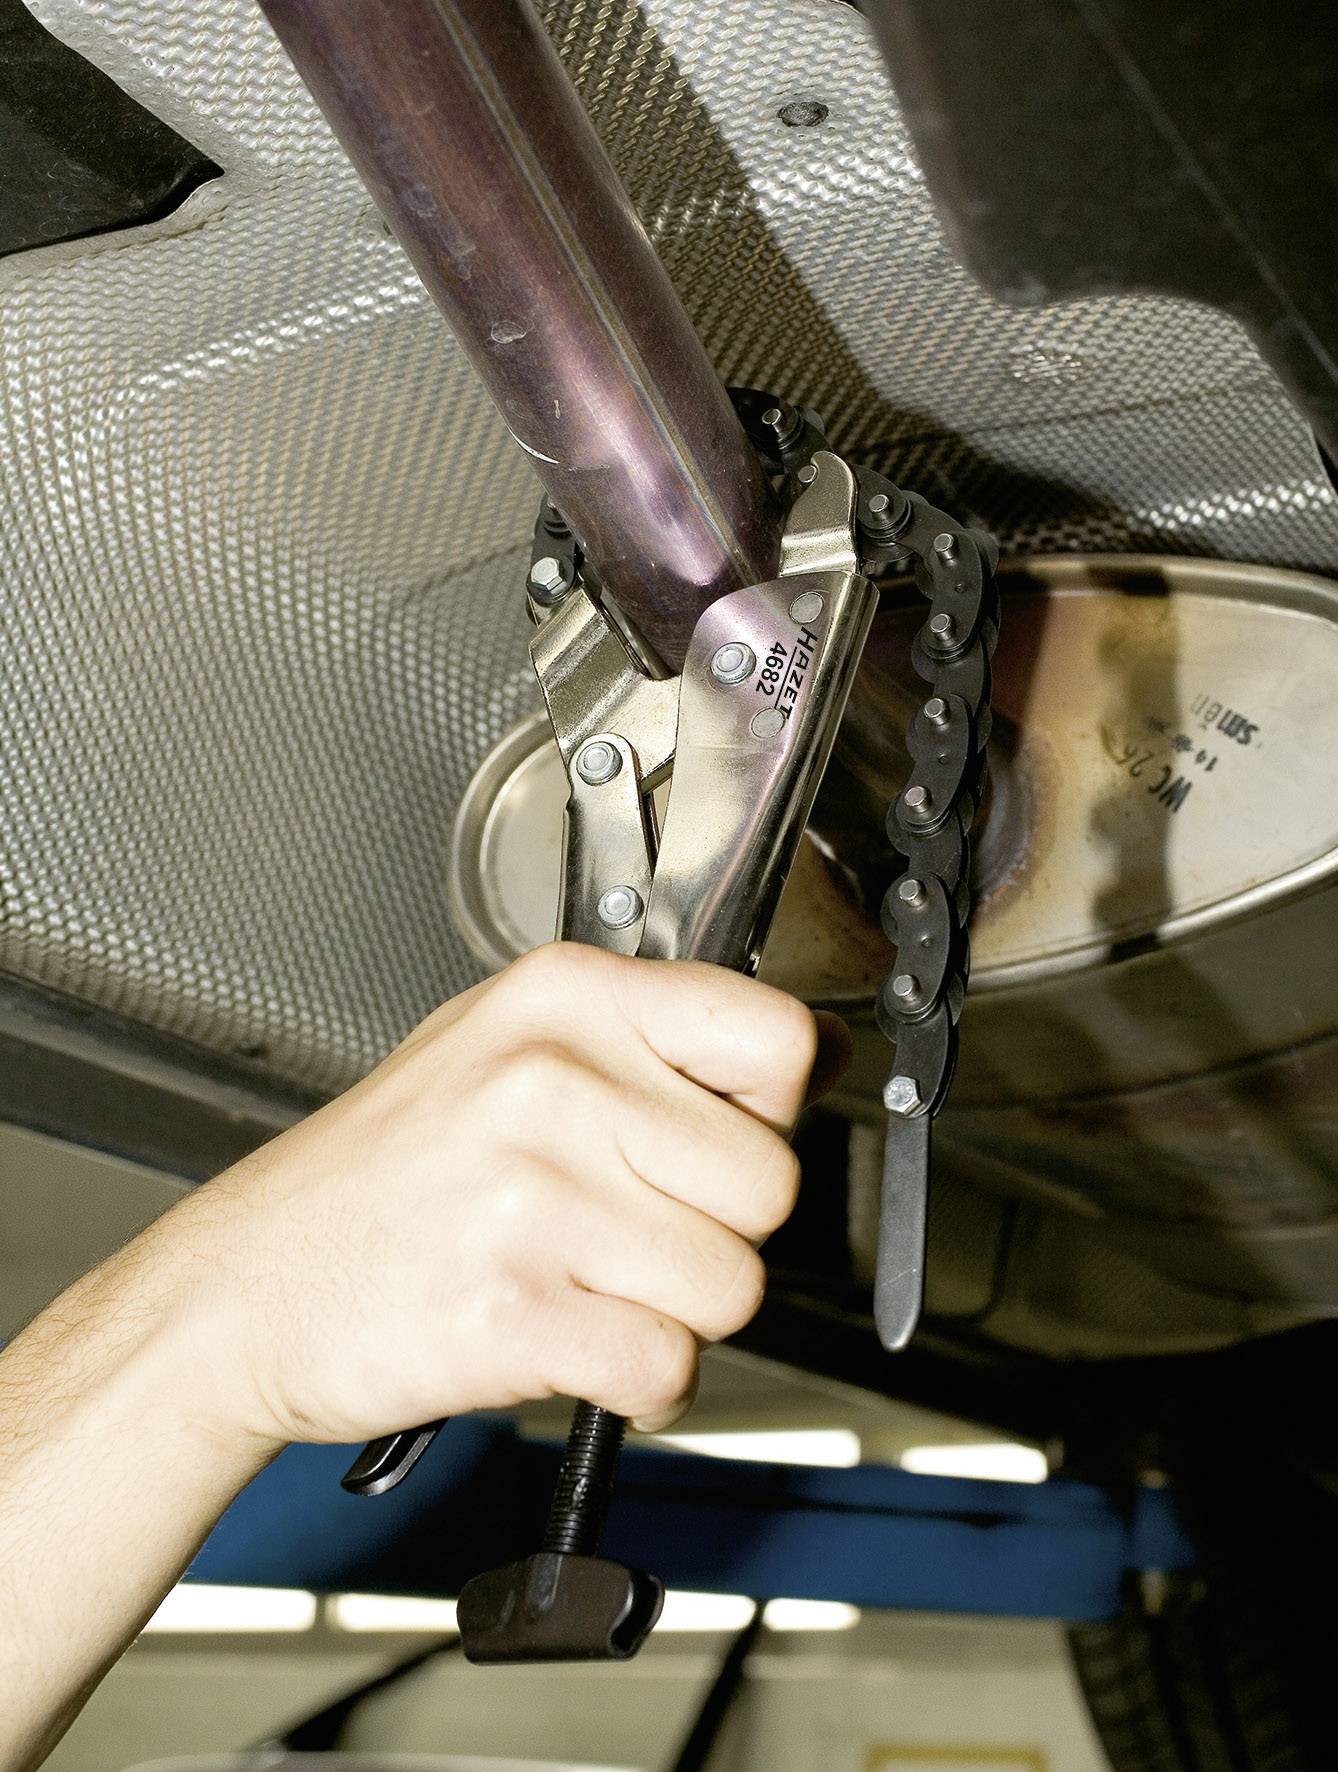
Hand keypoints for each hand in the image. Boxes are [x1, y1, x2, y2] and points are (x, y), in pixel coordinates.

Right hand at [148, 943, 846, 1449]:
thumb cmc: (387, 1173)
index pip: (779, 1040)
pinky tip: (581, 1347)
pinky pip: (669, 1366)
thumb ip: (656, 1044)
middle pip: (770, 1184)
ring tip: (592, 1288)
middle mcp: (553, 1079)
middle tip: (632, 1235)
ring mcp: (532, 1193)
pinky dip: (643, 1384)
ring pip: (734, 1286)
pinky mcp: (514, 1308)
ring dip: (678, 1313)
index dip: (771, 1112)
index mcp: (565, 998)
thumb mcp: (509, 1048)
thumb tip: (819, 1055)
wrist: (249, 1287)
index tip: (723, 1140)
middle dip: (720, 1233)